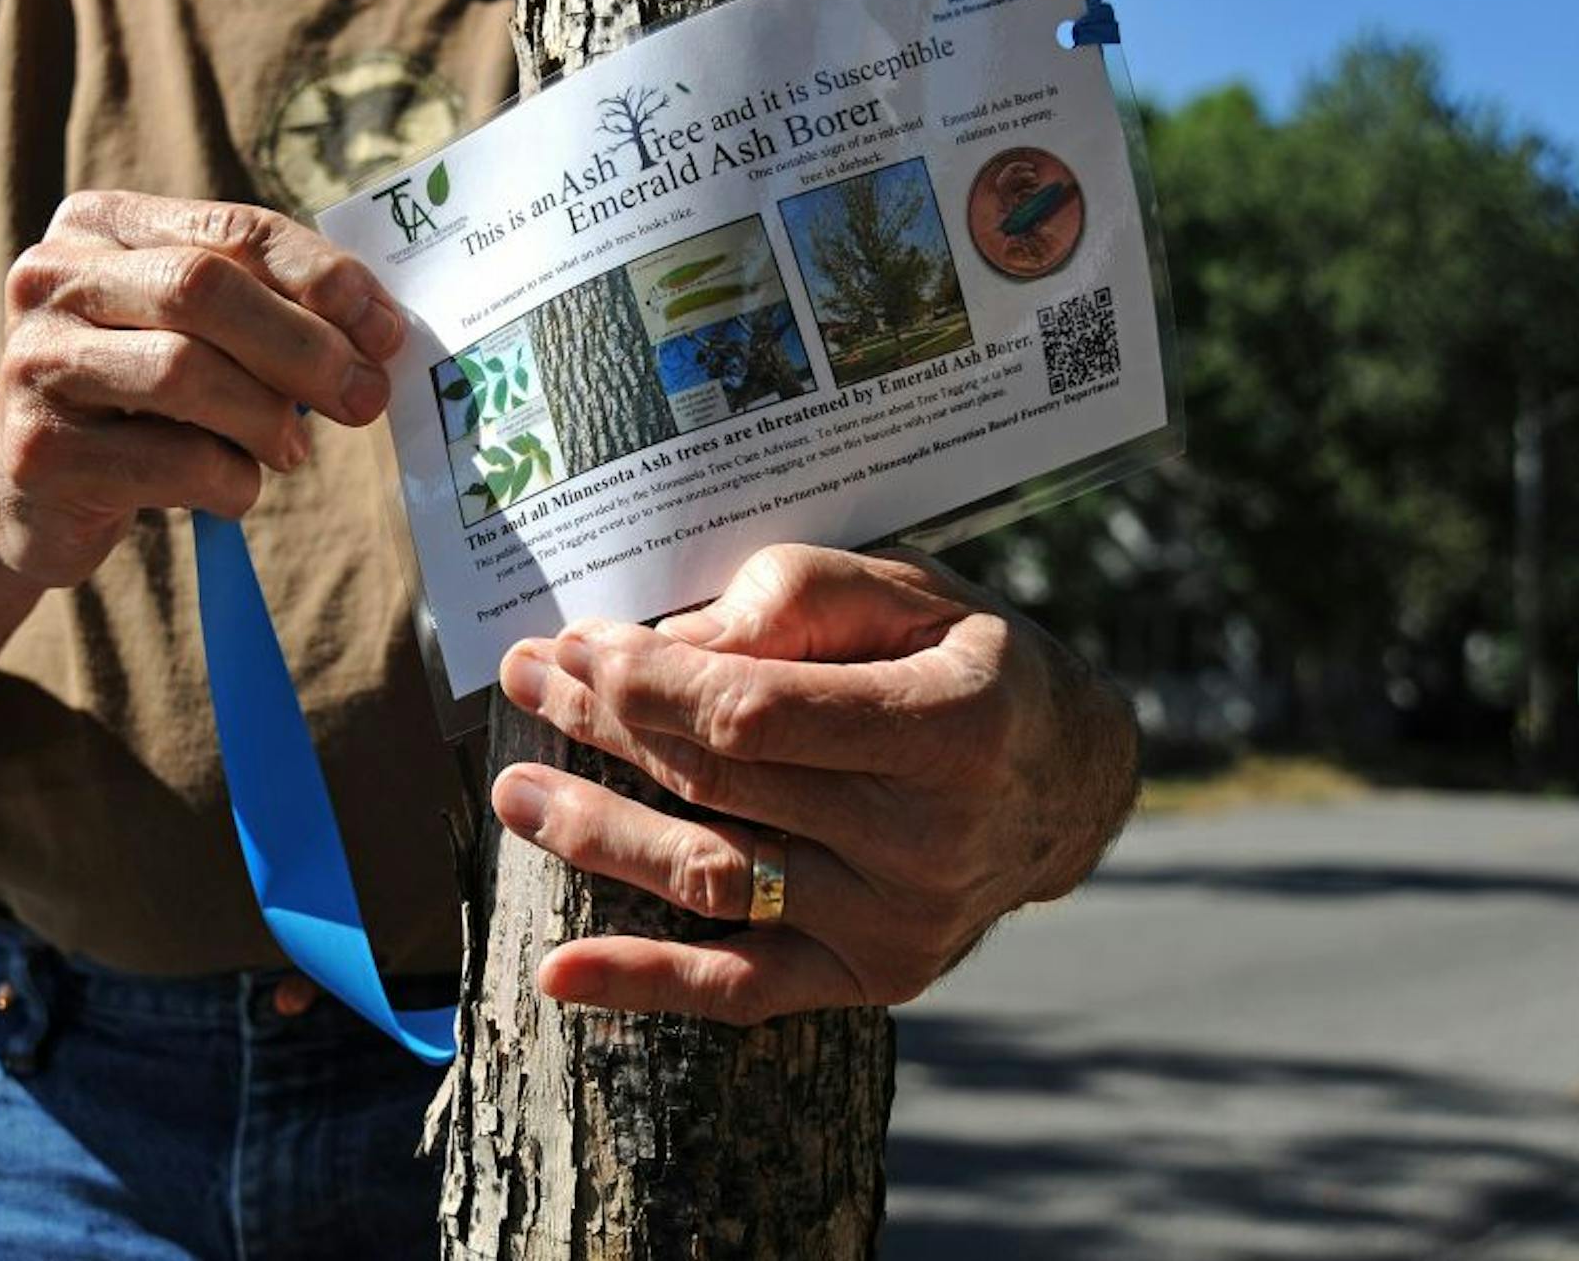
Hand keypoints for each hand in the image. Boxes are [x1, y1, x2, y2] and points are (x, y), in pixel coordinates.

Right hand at [0, 191, 405, 585]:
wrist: (28, 495)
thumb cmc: (138, 402)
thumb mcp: (194, 334)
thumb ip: (267, 310)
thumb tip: (378, 332)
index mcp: (100, 225)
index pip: (233, 228)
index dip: (322, 278)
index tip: (386, 330)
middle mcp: (52, 276)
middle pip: (204, 289)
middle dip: (305, 348)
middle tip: (366, 398)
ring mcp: (34, 362)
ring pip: (184, 372)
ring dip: (266, 419)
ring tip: (290, 450)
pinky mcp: (36, 451)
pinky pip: (169, 460)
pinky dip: (229, 481)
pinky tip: (234, 488)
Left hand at [491, 543, 1137, 1024]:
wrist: (1065, 782)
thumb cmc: (970, 663)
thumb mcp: (914, 590)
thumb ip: (803, 597)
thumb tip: (680, 643)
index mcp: (950, 728)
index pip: (755, 714)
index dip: (650, 681)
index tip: (577, 644)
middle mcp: (928, 841)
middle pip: (719, 785)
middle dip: (605, 727)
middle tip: (527, 680)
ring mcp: (897, 924)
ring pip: (709, 878)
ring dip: (596, 835)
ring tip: (513, 791)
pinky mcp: (871, 977)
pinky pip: (739, 987)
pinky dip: (643, 983)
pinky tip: (558, 975)